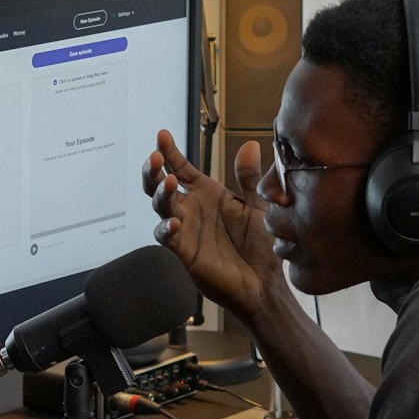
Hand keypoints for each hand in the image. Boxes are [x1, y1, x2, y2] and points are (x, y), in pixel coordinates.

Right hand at [142, 128, 279, 320]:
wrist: (264, 283)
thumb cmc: (261, 245)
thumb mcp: (259, 205)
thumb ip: (250, 178)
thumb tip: (250, 145)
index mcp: (206, 193)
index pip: (181, 167)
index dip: (170, 152)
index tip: (162, 134)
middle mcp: (191, 209)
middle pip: (161, 184)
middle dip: (154, 170)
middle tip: (156, 158)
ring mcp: (185, 229)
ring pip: (161, 207)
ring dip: (160, 194)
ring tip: (168, 183)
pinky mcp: (185, 252)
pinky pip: (168, 238)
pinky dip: (167, 228)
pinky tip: (174, 222)